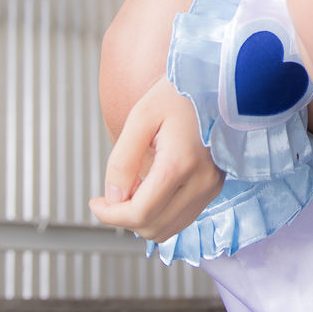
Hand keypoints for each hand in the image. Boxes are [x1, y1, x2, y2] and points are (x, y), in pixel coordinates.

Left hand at [89, 76, 224, 243]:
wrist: (217, 83)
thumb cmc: (179, 93)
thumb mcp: (140, 117)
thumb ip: (122, 160)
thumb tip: (113, 198)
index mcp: (180, 164)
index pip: (140, 213)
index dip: (110, 215)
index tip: (95, 203)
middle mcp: (201, 182)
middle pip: (154, 227)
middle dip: (124, 218)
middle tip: (113, 193)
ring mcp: (212, 186)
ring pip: (169, 229)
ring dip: (143, 218)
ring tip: (134, 187)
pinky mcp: (215, 186)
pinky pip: (182, 217)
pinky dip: (161, 213)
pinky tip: (152, 188)